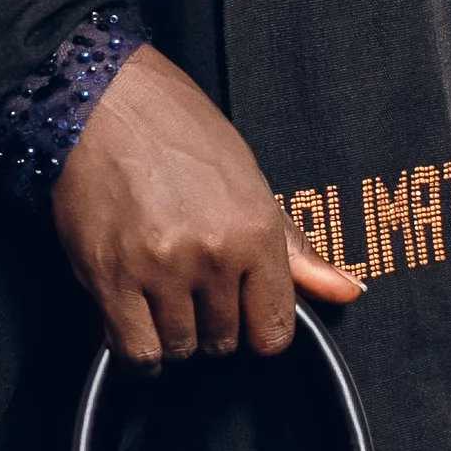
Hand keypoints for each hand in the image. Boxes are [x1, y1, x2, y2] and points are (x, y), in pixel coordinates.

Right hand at [50, 44, 361, 367]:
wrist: (103, 100)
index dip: (259, 329)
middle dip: (212, 326)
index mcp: (255, 230)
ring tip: (162, 294)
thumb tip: (347, 291)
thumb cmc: (175, 130)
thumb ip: (296, 249)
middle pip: (225, 342)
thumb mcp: (250, 180)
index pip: (274, 329)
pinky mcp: (110, 277)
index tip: (244, 316)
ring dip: (173, 334)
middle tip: (194, 289)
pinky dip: (139, 350)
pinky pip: (135, 349)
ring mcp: (159, 268)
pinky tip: (138, 322)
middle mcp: (212, 254)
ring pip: (180, 348)